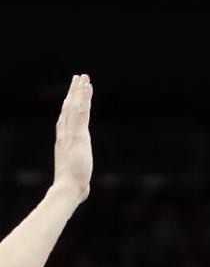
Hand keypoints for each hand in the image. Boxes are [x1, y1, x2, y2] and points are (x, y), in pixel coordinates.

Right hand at [52, 75, 91, 204]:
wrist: (68, 188)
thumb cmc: (73, 187)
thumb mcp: (77, 177)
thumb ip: (79, 176)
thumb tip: (83, 188)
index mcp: (64, 142)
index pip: (66, 119)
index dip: (69, 106)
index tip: (71, 96)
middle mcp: (65, 134)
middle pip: (68, 108)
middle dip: (73, 93)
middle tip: (78, 78)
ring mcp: (71, 133)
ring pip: (74, 106)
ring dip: (79, 91)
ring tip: (83, 77)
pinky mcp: (79, 135)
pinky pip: (82, 112)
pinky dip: (84, 99)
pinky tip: (87, 88)